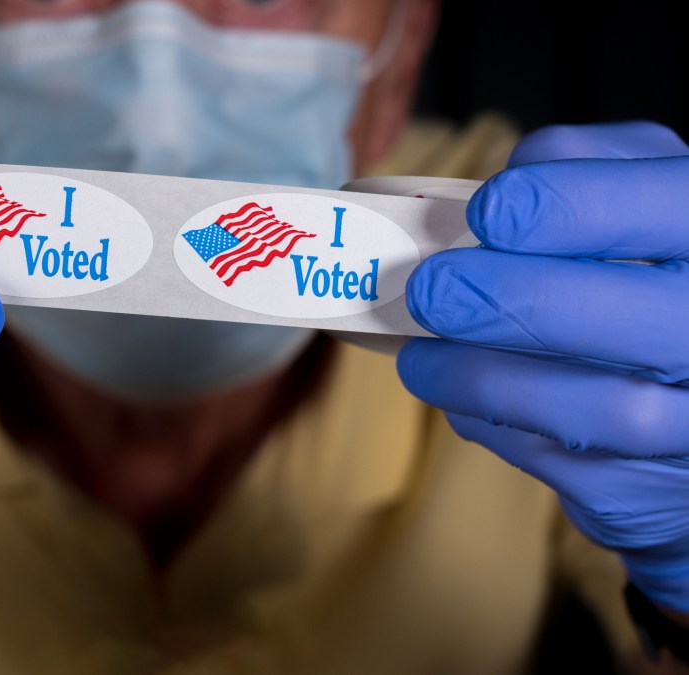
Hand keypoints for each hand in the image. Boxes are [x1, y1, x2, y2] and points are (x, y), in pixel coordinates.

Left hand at [398, 122, 688, 617]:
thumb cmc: (661, 280)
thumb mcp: (648, 198)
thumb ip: (589, 167)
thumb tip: (506, 186)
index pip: (674, 209)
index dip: (572, 207)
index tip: (492, 211)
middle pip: (644, 323)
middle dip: (514, 301)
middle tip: (432, 290)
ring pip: (601, 412)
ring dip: (484, 378)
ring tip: (421, 355)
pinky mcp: (656, 493)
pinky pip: (568, 465)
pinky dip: (495, 424)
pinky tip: (463, 395)